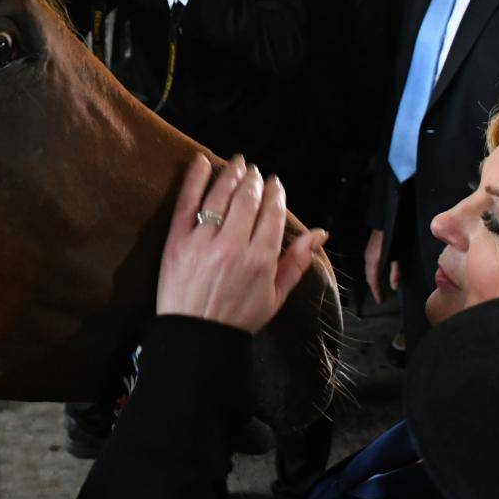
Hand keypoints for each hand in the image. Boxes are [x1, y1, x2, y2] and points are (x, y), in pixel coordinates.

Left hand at [157, 154, 326, 333]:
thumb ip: (298, 262)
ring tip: (236, 163)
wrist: (195, 337)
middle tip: (255, 171)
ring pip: (220, 196)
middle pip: (248, 199)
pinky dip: (194, 179)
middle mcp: (234, 246)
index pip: (272, 213)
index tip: (275, 183)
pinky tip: (201, 161)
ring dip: (230, 174)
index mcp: (261, 260)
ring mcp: (203, 242)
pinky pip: (186, 202)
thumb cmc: (238, 319)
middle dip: (254, 180)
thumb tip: (321, 233)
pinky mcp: (177, 241)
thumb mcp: (276, 297)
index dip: (275, 193)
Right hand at [363, 230, 399, 305]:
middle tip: (380, 296)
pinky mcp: (371, 247)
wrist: (387, 218)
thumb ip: (396, 271)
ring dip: (373, 279)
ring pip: (369, 269)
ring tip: (380, 287)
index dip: (376, 292)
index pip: (372, 280)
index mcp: (373, 259)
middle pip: (369, 276)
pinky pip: (370, 263)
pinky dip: (374, 271)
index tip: (380, 301)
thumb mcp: (398, 256)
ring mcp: (368, 251)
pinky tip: (380, 272)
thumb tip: (394, 285)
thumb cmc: (395, 234)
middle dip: (374, 287)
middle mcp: (368, 256)